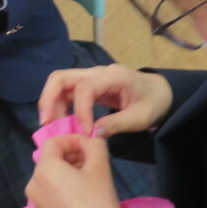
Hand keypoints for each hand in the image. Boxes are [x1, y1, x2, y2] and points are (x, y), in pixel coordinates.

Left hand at [26, 134, 121, 207]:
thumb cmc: (97, 201)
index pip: (54, 142)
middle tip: (95, 160)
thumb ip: (95, 145)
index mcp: (44, 169)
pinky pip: (51, 186)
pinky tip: (83, 189)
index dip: (73, 139)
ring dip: (70, 167)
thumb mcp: (101, 167)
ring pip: (51, 172)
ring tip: (92, 174)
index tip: (92, 146)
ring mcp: (36, 198)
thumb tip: (90, 139)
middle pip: (51, 157)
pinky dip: (65, 181)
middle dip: (73, 153)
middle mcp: (34, 181)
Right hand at [38, 65, 172, 137]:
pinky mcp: (87, 86)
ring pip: (59, 83)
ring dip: (50, 103)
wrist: (159, 91)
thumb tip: (92, 134)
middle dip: (49, 99)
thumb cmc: (153, 102)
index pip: (85, 88)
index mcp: (113, 76)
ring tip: (52, 125)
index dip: (81, 111)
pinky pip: (66, 92)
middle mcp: (96, 73)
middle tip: (47, 123)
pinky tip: (61, 121)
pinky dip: (58, 105)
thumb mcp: (141, 117)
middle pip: (61, 77)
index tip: (85, 131)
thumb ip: (117, 124)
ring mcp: (90, 78)